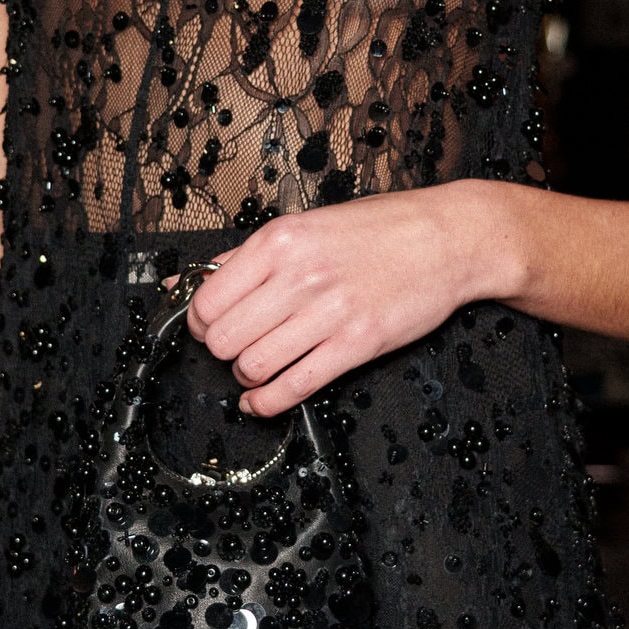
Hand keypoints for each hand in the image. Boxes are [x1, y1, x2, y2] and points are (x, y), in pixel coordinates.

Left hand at [185, 182, 511, 416]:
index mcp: (280, 241)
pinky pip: (294, 386)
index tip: (212, 326)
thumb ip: (243, 256)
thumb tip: (180, 282)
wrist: (448, 238)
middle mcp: (299, 276)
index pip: (208, 300)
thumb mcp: (305, 226)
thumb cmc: (380, 230)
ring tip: (256, 369)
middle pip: (224, 339)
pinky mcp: (357, 344)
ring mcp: (329, 312)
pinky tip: (263, 400)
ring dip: (247, 377)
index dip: (202, 322)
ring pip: (253, 366)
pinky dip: (268, 403)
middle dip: (223, 352)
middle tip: (236, 348)